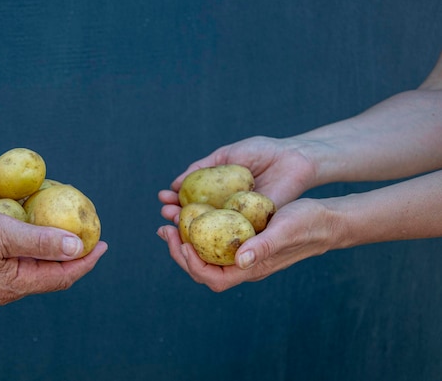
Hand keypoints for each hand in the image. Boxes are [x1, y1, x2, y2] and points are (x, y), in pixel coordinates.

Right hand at [0, 201, 107, 304]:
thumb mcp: (5, 232)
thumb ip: (42, 241)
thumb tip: (77, 247)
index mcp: (14, 285)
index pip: (62, 276)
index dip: (86, 261)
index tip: (104, 244)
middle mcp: (8, 288)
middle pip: (54, 274)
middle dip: (76, 257)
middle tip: (94, 238)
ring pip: (40, 267)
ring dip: (59, 250)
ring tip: (75, 233)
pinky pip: (25, 258)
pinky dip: (41, 244)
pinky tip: (46, 229)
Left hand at [157, 198, 333, 291]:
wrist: (325, 219)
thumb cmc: (308, 224)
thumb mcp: (286, 230)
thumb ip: (264, 246)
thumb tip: (239, 261)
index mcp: (251, 268)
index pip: (213, 278)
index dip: (192, 265)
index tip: (182, 242)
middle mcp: (242, 265)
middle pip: (202, 269)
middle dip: (179, 251)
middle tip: (164, 228)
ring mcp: (241, 253)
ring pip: (204, 254)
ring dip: (184, 239)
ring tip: (169, 220)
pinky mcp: (241, 238)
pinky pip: (213, 240)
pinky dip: (197, 229)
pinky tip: (191, 212)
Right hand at [159, 136, 317, 226]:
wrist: (292, 157)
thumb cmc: (262, 152)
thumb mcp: (227, 155)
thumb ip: (203, 167)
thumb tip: (175, 183)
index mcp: (219, 193)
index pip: (191, 201)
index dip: (175, 202)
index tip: (162, 198)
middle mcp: (226, 209)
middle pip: (197, 219)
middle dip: (177, 217)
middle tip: (165, 213)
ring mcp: (239, 220)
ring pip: (211, 231)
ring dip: (189, 229)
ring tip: (174, 221)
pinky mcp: (255, 228)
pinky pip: (232, 235)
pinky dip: (215, 237)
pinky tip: (200, 233)